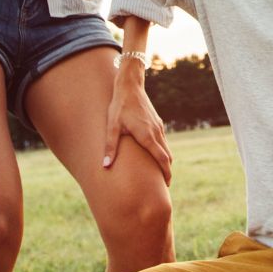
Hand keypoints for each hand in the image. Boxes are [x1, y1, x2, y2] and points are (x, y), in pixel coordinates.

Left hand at [103, 60, 173, 182]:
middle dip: (167, 170)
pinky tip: (155, 154)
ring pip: (166, 147)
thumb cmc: (119, 106)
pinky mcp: (157, 122)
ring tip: (160, 172)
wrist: (130, 86)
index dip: (165, 173)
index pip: (161, 158)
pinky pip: (163, 140)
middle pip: (166, 155)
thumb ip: (110, 147)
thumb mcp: (112, 127)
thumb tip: (105, 166)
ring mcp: (158, 126)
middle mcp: (156, 132)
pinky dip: (163, 150)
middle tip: (164, 184)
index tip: (166, 185)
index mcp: (147, 136)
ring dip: (165, 160)